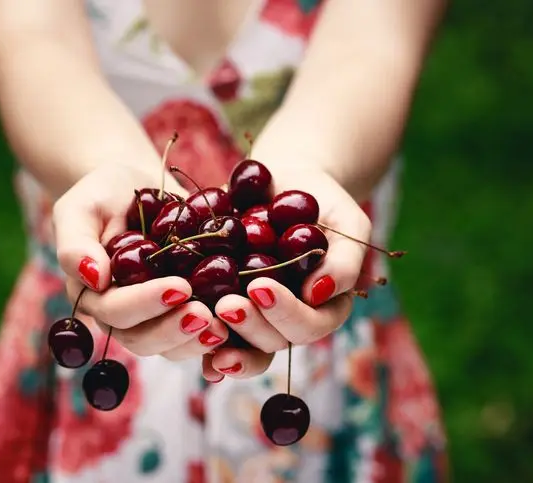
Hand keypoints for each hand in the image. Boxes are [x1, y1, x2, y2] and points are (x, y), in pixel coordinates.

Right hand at [53, 163, 229, 359]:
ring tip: (223, 325)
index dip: (145, 303)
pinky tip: (235, 326)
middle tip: (205, 313)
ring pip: (169, 346)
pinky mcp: (180, 311)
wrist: (136, 187)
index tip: (179, 286)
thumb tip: (95, 277)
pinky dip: (213, 336)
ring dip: (195, 340)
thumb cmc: (102, 194)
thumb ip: (76, 243)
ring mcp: (152, 317)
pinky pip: (194, 336)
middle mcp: (122, 314)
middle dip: (173, 330)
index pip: (115, 311)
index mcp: (94, 294)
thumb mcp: (81, 207)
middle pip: (142, 339)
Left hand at [202, 168, 369, 381]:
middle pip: (274, 342)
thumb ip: (345, 259)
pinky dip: (200, 342)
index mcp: (323, 307)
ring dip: (224, 339)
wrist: (283, 180)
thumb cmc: (322, 201)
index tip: (260, 287)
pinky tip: (184, 335)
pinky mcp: (223, 303)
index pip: (310, 326)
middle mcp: (288, 320)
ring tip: (202, 317)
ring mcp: (256, 316)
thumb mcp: (347, 222)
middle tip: (227, 306)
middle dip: (251, 327)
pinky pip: (212, 332)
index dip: (286, 314)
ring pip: (243, 344)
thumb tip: (319, 293)